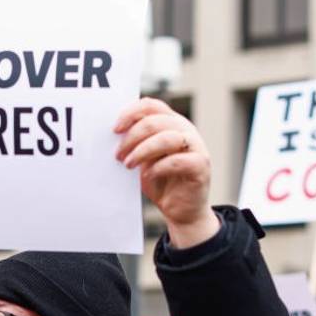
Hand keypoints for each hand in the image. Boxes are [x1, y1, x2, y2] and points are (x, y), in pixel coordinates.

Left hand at [114, 98, 219, 248]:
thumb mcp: (142, 158)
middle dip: (132, 137)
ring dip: (142, 151)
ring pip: (167, 138)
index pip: (151, 106)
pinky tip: (148, 175)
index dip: (131, 113)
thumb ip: (134, 143)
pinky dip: (158, 167)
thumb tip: (114, 133)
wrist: (180, 210)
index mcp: (171, 122)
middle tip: (118, 154)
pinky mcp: (201, 165)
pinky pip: (178, 160)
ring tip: (129, 164)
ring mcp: (196, 146)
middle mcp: (185, 129)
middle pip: (155, 121)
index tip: (114, 130)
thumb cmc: (160, 181)